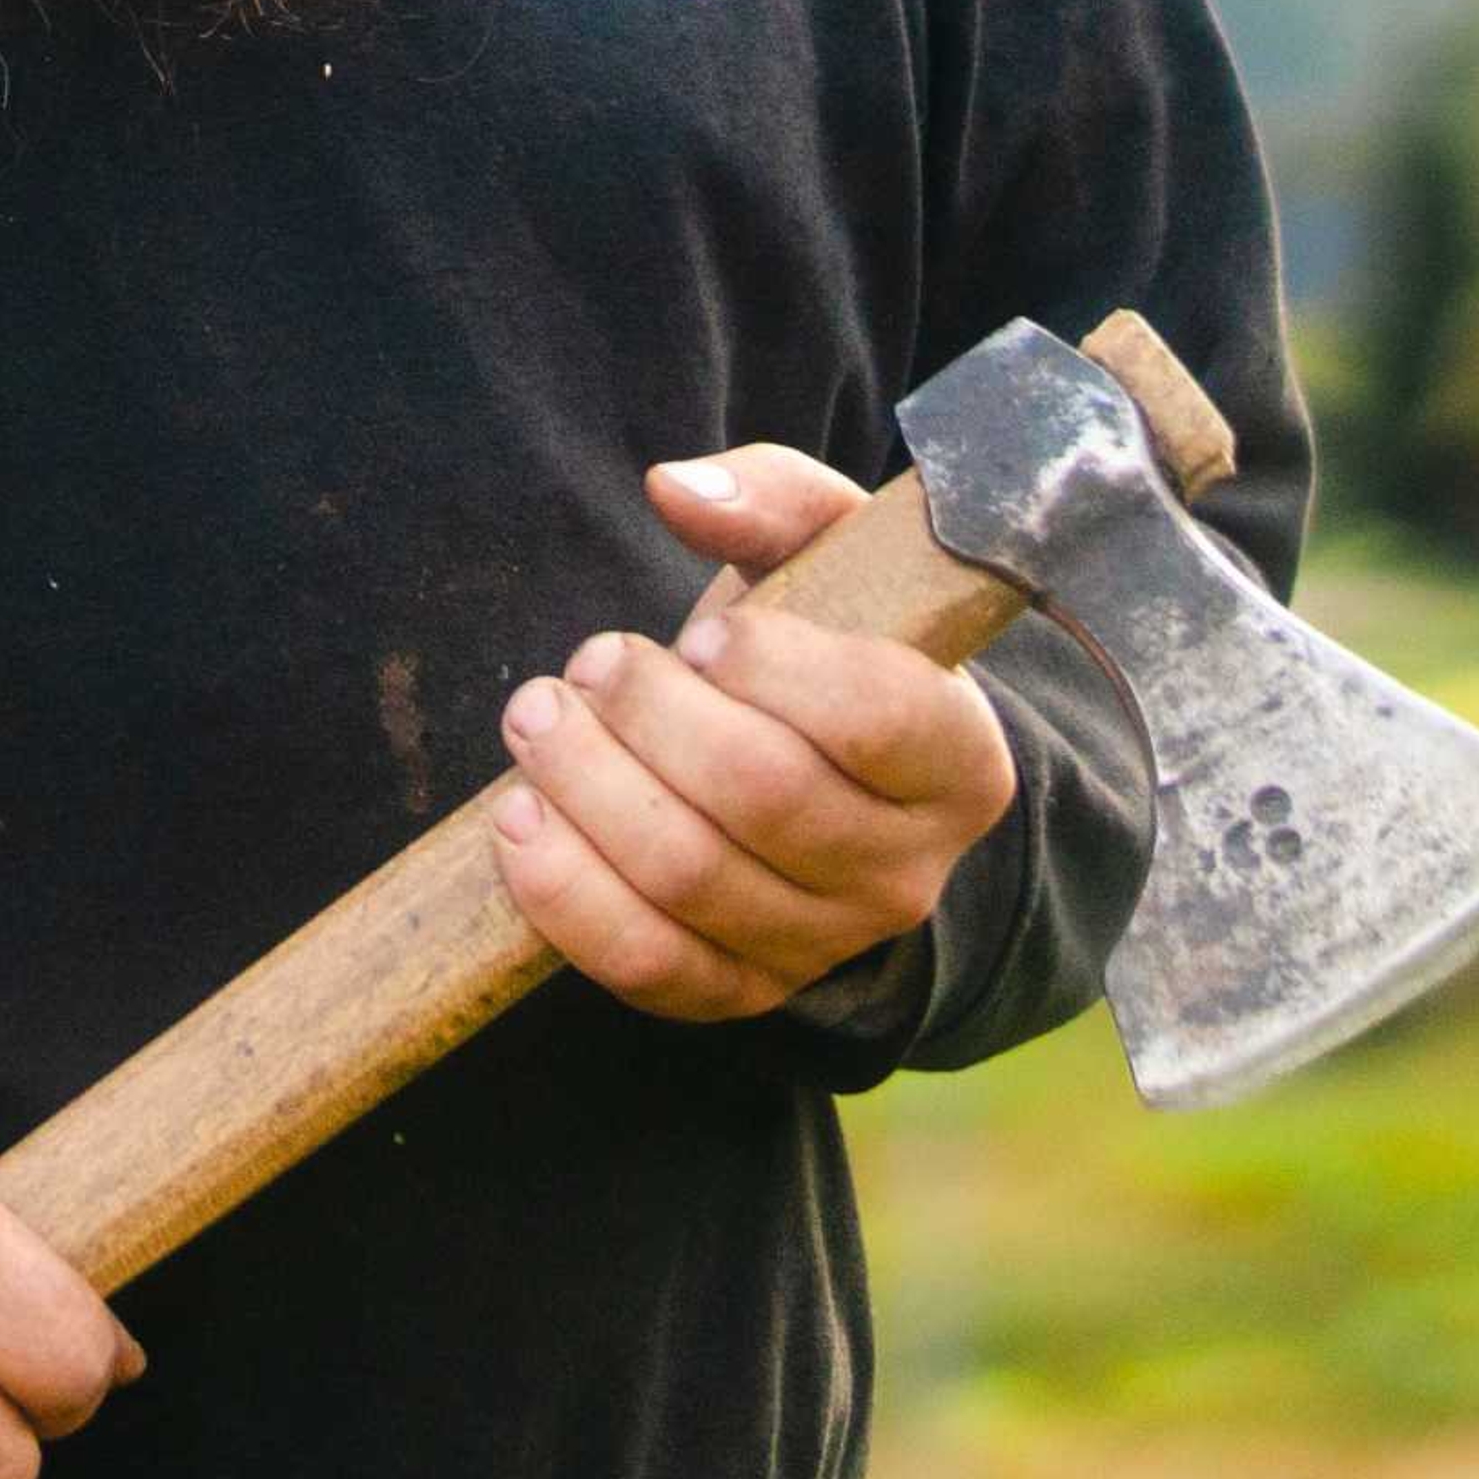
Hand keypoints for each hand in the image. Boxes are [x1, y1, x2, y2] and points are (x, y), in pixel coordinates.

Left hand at [489, 444, 1015, 1023]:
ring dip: (586, 786)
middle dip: (649, 715)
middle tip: (592, 659)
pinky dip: (564, 893)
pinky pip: (645, 965)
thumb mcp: (830, 558)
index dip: (776, 669)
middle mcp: (907, 871)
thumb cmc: (825, 648)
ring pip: (690, 878)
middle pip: (763, 797)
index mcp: (959, 760)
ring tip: (538, 718)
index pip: (880, 718)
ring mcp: (823, 944)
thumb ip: (773, 498)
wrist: (823, 780)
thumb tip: (677, 487)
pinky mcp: (738, 992)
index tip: (705, 632)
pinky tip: (519, 816)